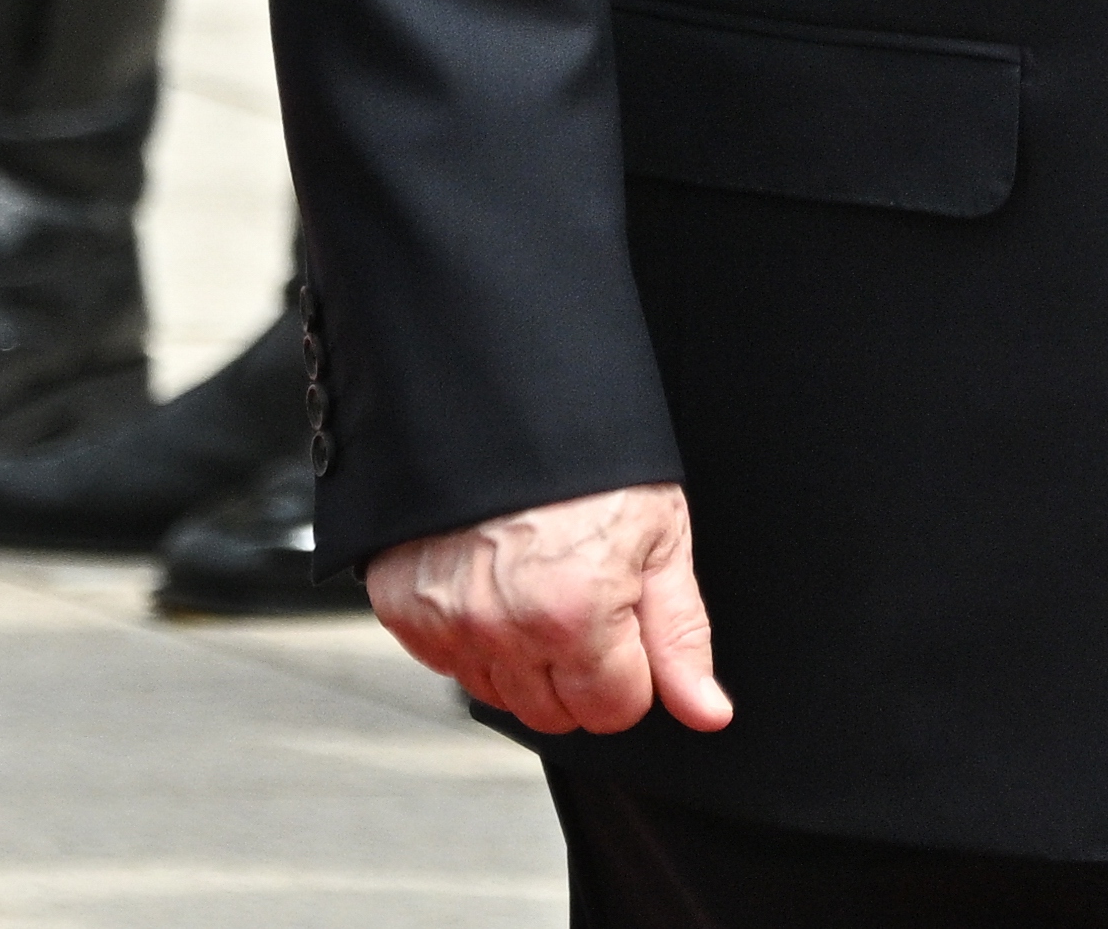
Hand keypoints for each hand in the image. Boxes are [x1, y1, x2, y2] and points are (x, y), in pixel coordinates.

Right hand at [371, 483, 729, 736]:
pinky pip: (446, 661)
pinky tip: (491, 581)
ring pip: (499, 695)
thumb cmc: (586, 455)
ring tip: (534, 583)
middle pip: (554, 713)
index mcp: (575, 613)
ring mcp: (446, 621)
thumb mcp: (659, 535)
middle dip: (577, 671)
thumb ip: (680, 635)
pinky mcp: (402, 608)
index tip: (622, 622)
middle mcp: (504, 627)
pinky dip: (471, 634)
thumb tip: (706, 711)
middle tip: (580, 597)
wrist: (498, 394)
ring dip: (522, 658)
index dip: (630, 670)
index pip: (614, 711)